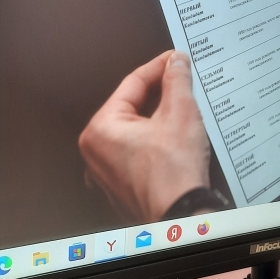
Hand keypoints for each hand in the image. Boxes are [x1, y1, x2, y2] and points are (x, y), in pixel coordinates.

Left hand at [79, 50, 209, 222]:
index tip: (175, 59)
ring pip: (135, 133)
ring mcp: (106, 173)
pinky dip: (155, 145)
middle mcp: (95, 151)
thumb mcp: (180, 113)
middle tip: (183, 83)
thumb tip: (176, 61)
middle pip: (132, 109)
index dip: (158, 68)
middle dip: (159, 96)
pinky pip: (137, 156)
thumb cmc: (174, 173)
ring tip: (184, 110)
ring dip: (158, 121)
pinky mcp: (121, 189)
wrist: (180, 219)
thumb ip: (176, 81)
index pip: (132, 85)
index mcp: (100, 128)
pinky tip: (175, 141)